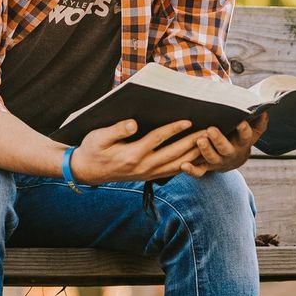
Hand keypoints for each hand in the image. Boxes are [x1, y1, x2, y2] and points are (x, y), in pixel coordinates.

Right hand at [72, 119, 215, 185]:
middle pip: (174, 153)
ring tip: (208, 143)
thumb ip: (116, 130)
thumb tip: (133, 123)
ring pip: (177, 165)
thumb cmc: (92, 149)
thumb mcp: (98, 137)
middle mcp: (143, 166)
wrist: (87, 171)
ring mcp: (147, 173)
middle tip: (209, 131)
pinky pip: (172, 171)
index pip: (157, 139)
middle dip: (192, 142)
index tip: (188, 120)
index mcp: (132, 154)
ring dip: (194, 154)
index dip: (174, 129)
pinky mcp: (149, 176)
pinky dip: (187, 165)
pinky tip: (197, 157)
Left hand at [183, 111, 267, 176]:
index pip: (246, 137)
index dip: (244, 130)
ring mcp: (218, 161)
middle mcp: (231, 153)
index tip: (240, 122)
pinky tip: (183, 165)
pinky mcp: (207, 167)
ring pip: (212, 158)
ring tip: (200, 140)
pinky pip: (199, 172)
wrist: (234, 159)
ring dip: (206, 150)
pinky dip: (191, 170)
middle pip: (226, 149)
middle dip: (219, 140)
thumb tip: (262, 107)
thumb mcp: (251, 129)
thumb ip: (255, 118)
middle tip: (211, 130)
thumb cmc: (239, 137)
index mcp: (242, 142)